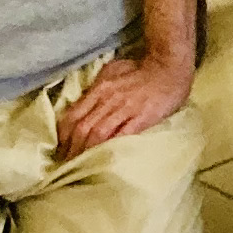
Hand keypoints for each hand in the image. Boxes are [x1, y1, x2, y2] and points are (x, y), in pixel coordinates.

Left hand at [55, 50, 195, 156]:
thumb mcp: (113, 70)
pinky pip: (120, 136)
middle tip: (68, 164)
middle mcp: (107, 99)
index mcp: (99, 89)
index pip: (71, 116)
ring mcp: (124, 108)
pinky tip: (104, 160)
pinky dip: (109, 149)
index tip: (61, 149)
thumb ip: (98, 85)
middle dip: (71, 149)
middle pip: (81, 128)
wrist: (170, 65)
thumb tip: (84, 100)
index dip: (62, 137)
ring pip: (96, 134)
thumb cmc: (143, 68)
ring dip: (86, 152)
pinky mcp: (142, 117)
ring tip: (82, 166)